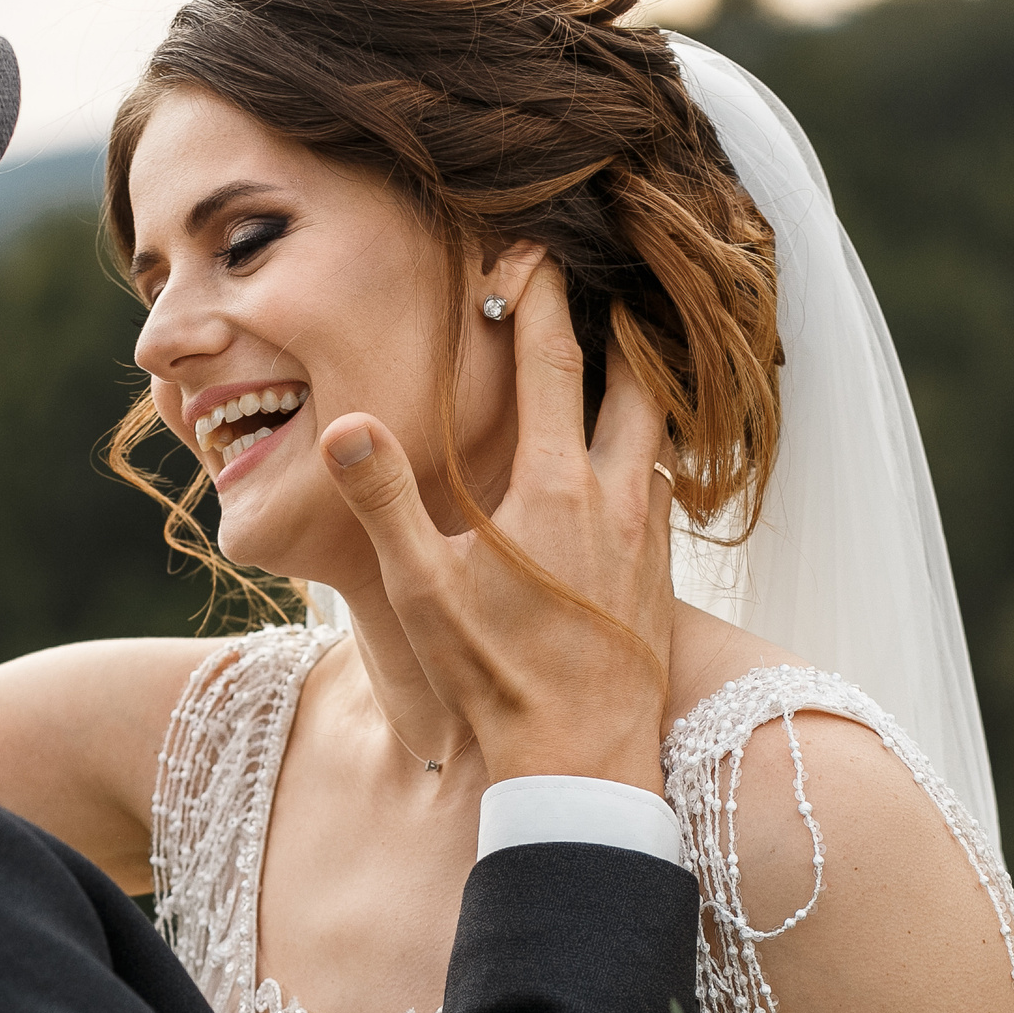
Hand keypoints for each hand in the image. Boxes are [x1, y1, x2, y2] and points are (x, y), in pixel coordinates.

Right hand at [317, 255, 675, 791]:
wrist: (580, 759)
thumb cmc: (495, 676)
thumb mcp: (422, 588)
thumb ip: (385, 499)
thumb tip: (348, 423)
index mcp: (555, 484)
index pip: (552, 360)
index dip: (540, 298)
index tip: (531, 253)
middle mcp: (617, 496)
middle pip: (635, 379)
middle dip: (618, 328)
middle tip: (602, 289)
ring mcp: (649, 535)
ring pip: (660, 432)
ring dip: (641, 389)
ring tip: (621, 360)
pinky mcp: (661, 574)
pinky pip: (665, 486)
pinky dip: (649, 451)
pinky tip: (628, 465)